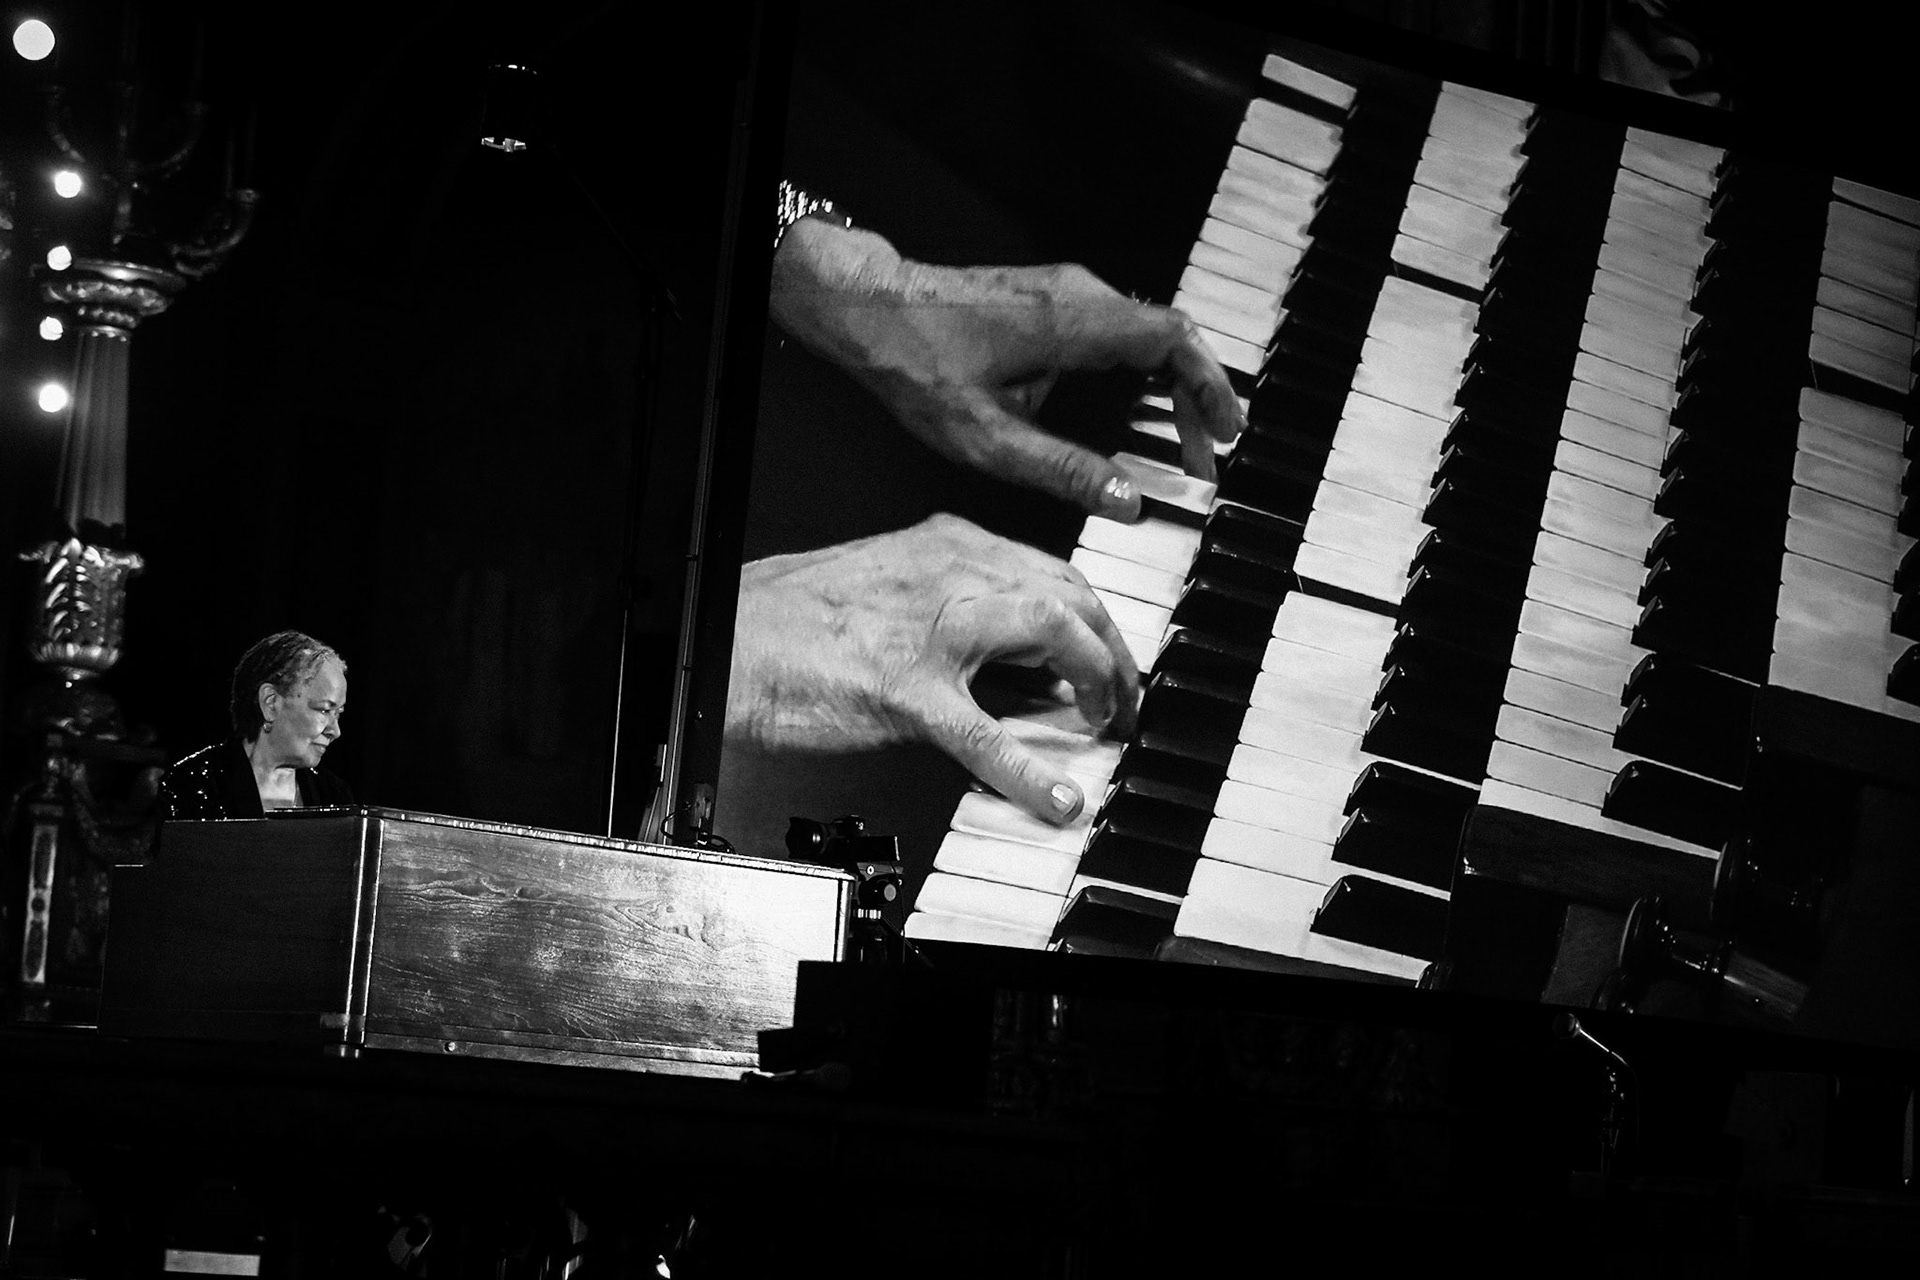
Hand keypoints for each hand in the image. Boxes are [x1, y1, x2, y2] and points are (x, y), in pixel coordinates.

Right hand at [726, 514, 1138, 822]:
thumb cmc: (795, 620)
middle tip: (1124, 702)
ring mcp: (933, 627)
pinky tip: (1056, 798)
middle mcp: (952, 570)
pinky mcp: (906, 687)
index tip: (1109, 657)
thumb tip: (1014, 649)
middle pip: (1071, 596)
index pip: (1054, 571)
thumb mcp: (892, 582)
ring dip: (1098, 682)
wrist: (731, 641)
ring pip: (1051, 634)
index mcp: (948, 544)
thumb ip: (954, 599)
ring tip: (1107, 727)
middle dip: (1114, 651)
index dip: (1095, 620)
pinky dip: (1029, 770)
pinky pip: (985, 733)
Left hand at [770, 216, 1244, 519]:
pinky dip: (1143, 372)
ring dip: (1172, 387)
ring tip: (1183, 443)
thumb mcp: (985, 438)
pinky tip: (1140, 411)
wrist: (868, 306)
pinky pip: (1121, 331)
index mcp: (1070, 324)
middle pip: (1170, 338)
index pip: (1172, 339)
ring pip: (1147, 334)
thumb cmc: (917, 362)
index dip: (1211, 385)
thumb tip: (1126, 499)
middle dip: (1198, 399)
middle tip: (1209, 455)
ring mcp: (1066, 292)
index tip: (1227, 431)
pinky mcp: (1054, 299)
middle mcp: (1077, 297)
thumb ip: (1061, 470)